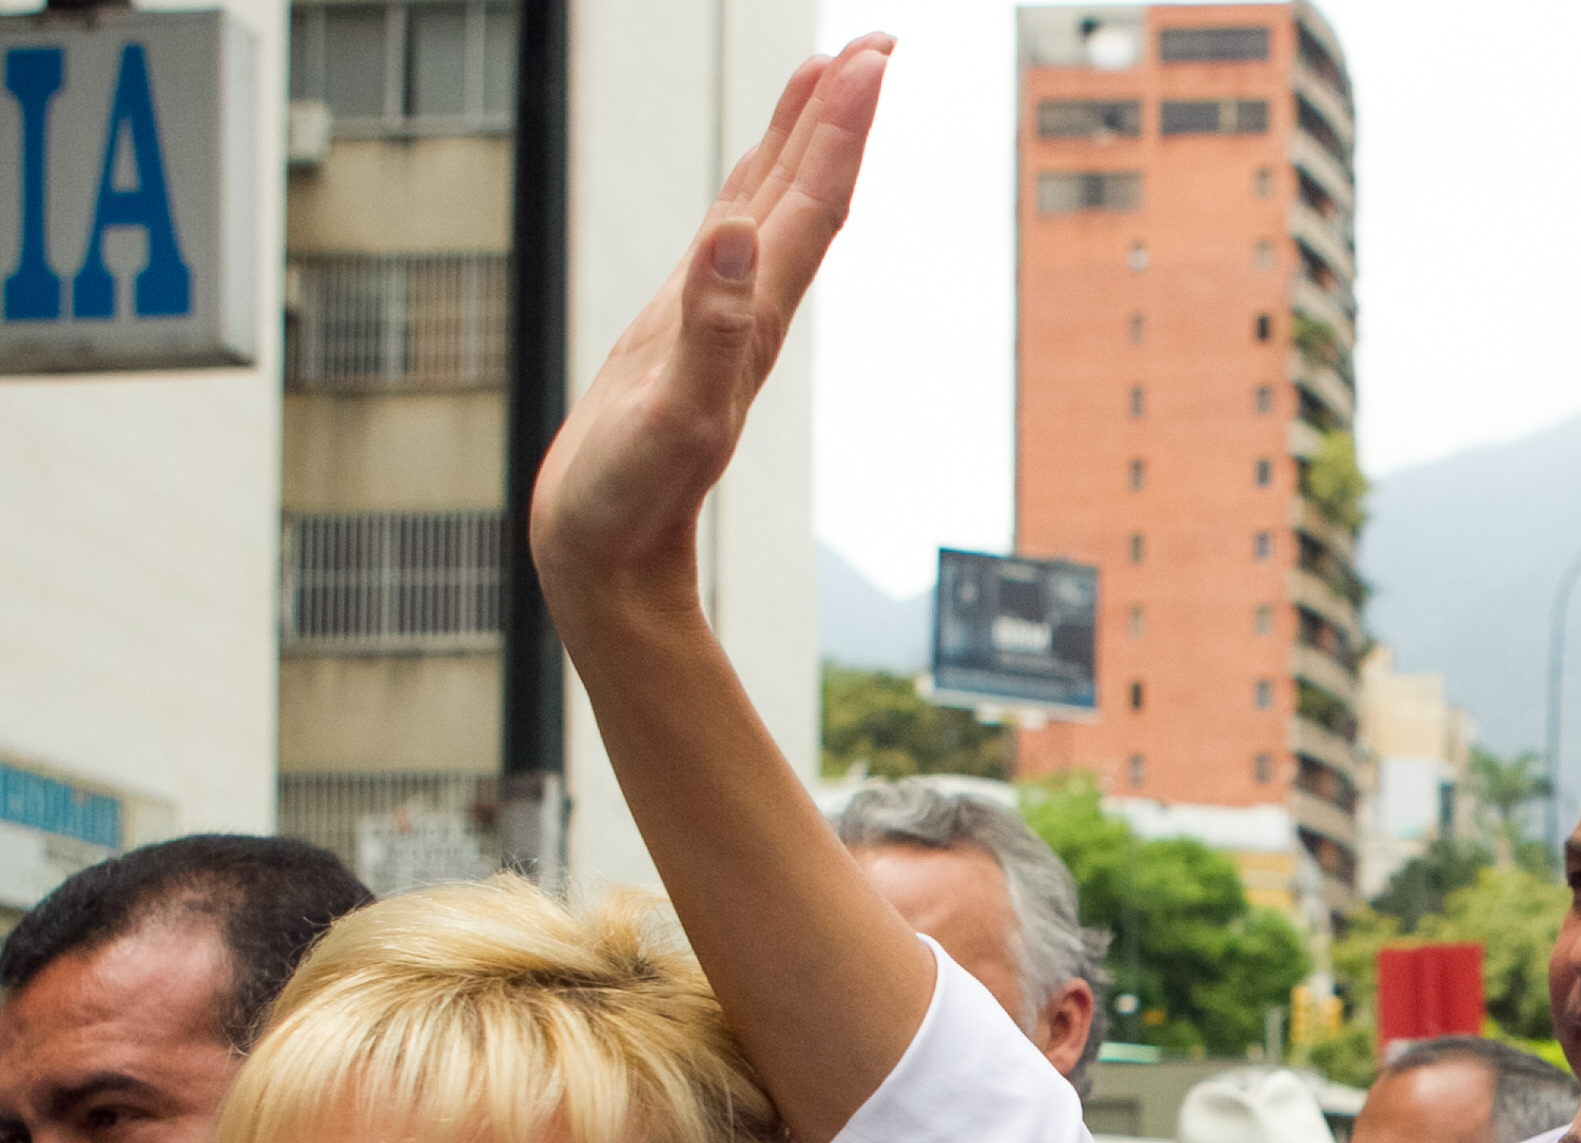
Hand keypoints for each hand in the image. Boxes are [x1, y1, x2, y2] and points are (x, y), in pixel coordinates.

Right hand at [529, 35, 888, 618]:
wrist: (609, 558)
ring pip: (769, 208)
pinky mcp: (679, 328)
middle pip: (806, 193)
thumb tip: (734, 238)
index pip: (809, 204)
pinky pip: (724, 239)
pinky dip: (745, 191)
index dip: (839, 129)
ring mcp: (715, 314)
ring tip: (828, 76)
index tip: (870, 58)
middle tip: (875, 42)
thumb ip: (706, 327)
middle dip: (840, 116)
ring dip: (803, 142)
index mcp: (751, 315)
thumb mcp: (671, 412)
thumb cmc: (633, 497)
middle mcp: (746, 307)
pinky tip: (747, 180)